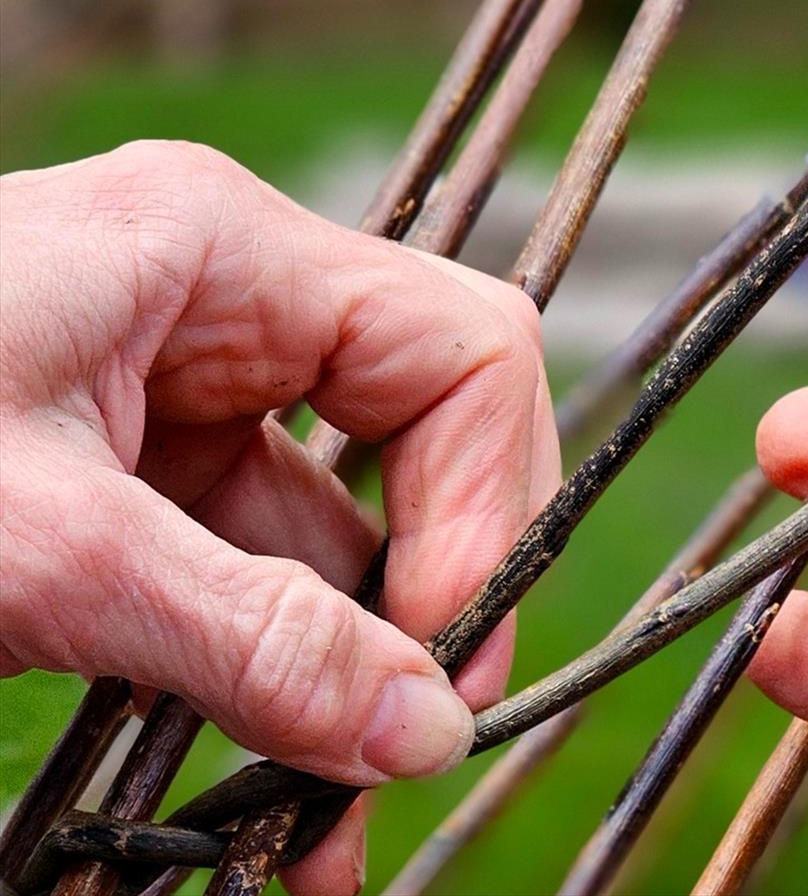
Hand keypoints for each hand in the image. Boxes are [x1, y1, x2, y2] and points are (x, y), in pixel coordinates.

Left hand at [0, 142, 558, 893]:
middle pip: (416, 450)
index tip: (445, 661)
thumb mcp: (36, 544)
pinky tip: (266, 801)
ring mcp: (165, 403)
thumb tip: (423, 732)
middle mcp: (215, 312)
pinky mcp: (116, 491)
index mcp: (217, 252)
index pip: (460, 352)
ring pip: (329, 544)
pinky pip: (241, 589)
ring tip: (326, 835)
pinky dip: (261, 695)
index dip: (484, 504)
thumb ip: (246, 637)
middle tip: (411, 753)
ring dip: (343, 687)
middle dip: (431, 611)